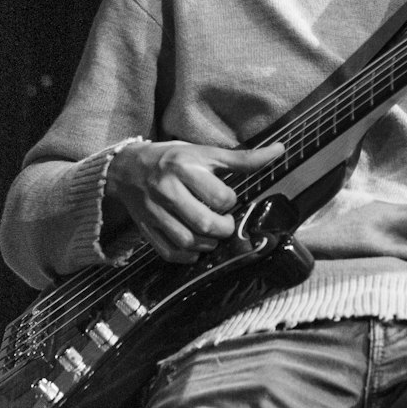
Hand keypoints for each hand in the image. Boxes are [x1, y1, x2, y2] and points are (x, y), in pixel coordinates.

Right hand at [104, 139, 284, 262]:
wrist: (127, 168)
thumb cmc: (172, 159)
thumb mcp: (205, 153)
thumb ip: (242, 158)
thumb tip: (280, 151)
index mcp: (184, 167)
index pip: (221, 197)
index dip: (230, 202)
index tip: (225, 199)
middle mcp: (167, 190)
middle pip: (205, 223)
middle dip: (223, 228)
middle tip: (224, 223)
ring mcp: (154, 212)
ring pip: (188, 242)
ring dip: (207, 244)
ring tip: (211, 234)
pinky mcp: (146, 229)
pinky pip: (169, 252)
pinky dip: (187, 256)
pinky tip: (195, 246)